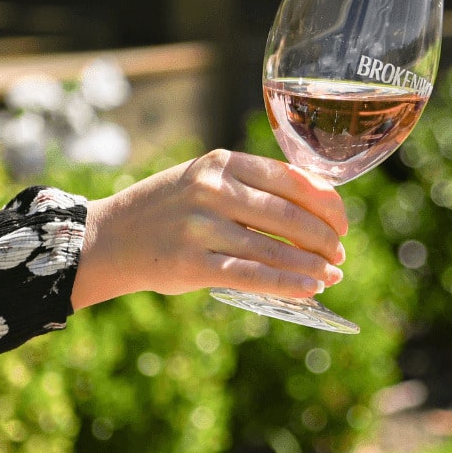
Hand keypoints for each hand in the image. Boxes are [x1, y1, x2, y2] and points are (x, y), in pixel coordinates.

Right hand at [71, 149, 348, 309]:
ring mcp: (201, 227)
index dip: (326, 204)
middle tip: (339, 255)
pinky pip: (251, 275)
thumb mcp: (204, 180)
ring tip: (331, 277)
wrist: (109, 237)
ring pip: (274, 249)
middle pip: (289, 216)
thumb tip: (314, 210)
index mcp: (222, 163)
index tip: (343, 222)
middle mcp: (213, 190)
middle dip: (324, 239)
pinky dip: (287, 284)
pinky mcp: (192, 264)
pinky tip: (310, 290)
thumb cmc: (168, 210)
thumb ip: (250, 187)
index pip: (291, 180)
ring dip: (312, 266)